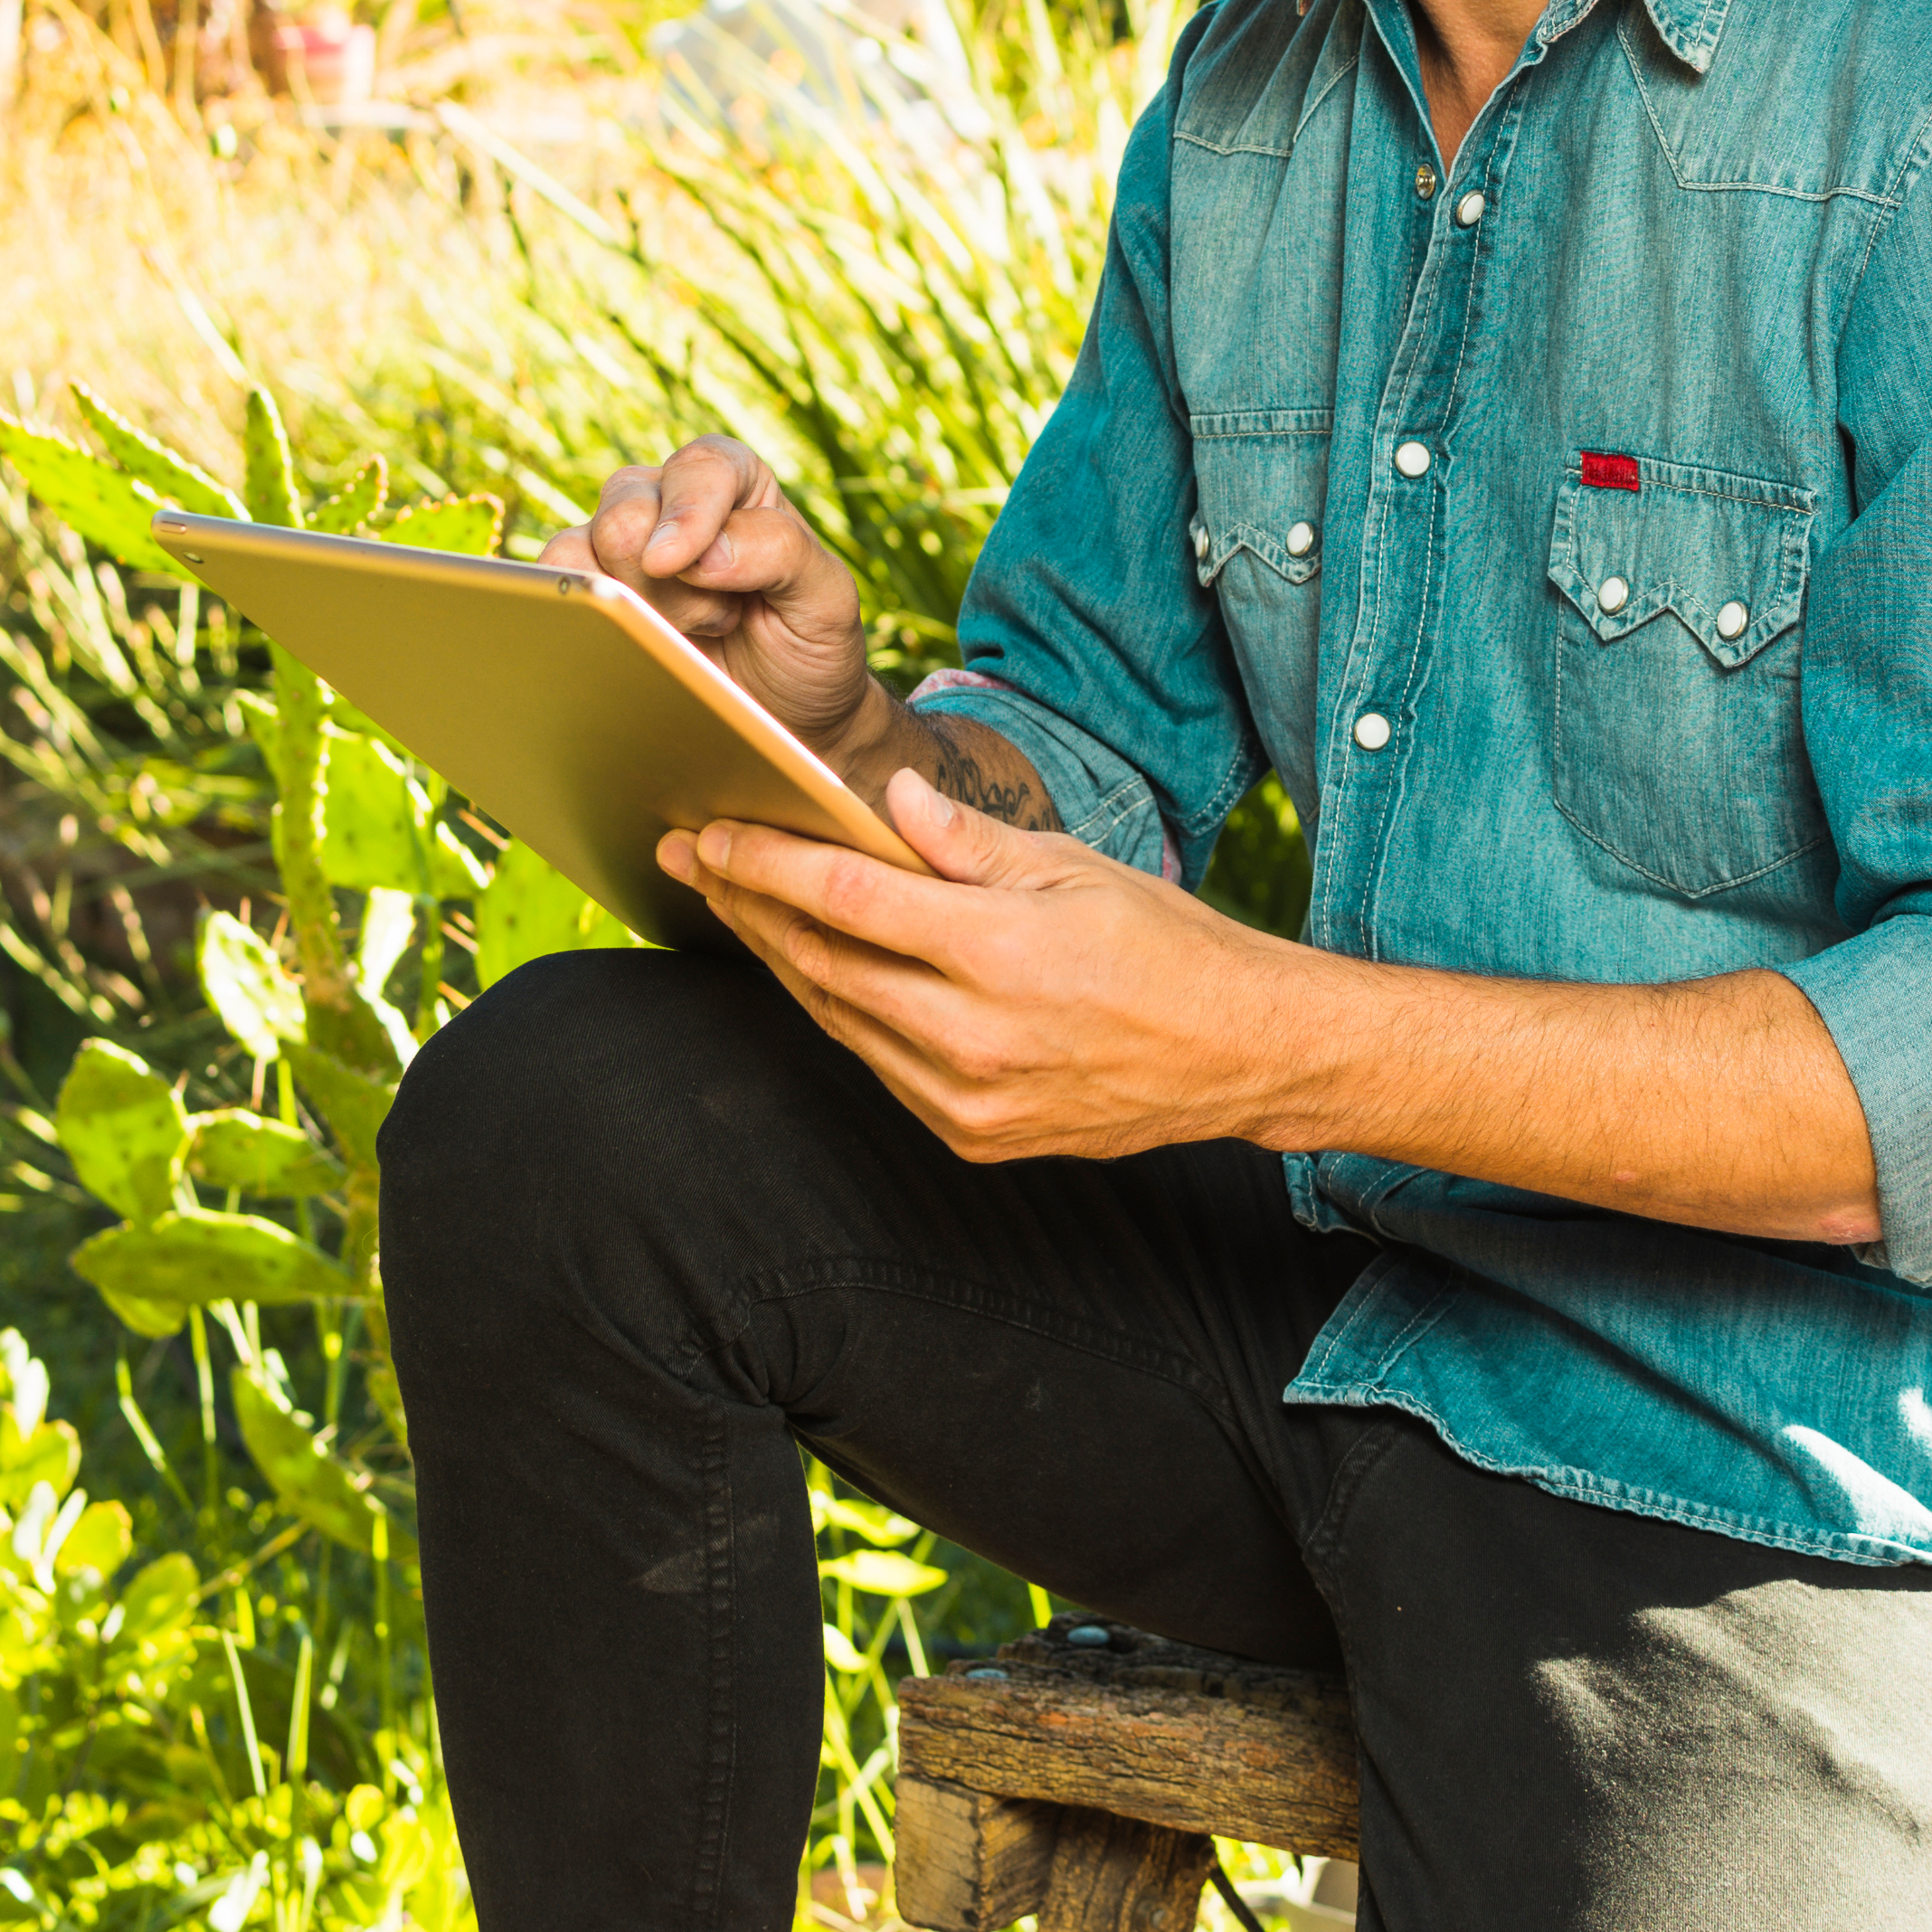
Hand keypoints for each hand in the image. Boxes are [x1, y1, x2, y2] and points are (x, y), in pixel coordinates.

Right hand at [541, 436, 876, 759]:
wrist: (786, 720)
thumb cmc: (809, 648)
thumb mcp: (826, 600)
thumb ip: (781, 553)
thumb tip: (704, 551)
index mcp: (739, 484)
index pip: (702, 466)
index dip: (687, 511)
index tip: (676, 564)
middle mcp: (674, 503)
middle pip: (627, 509)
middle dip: (667, 578)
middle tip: (720, 617)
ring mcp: (625, 548)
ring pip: (583, 547)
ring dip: (633, 604)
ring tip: (686, 635)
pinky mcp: (591, 590)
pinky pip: (553, 581)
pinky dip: (584, 615)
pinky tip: (632, 643)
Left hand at [656, 773, 1294, 1164]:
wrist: (1237, 1056)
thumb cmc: (1162, 944)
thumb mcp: (1076, 867)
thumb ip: (969, 842)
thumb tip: (886, 796)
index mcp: (1001, 952)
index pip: (848, 898)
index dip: (768, 864)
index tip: (711, 834)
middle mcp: (973, 1036)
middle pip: (824, 962)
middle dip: (749, 905)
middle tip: (693, 860)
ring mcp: (968, 1098)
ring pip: (840, 1019)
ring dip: (781, 958)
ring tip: (737, 905)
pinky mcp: (973, 1135)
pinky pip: (878, 1066)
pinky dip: (839, 1011)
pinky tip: (814, 968)